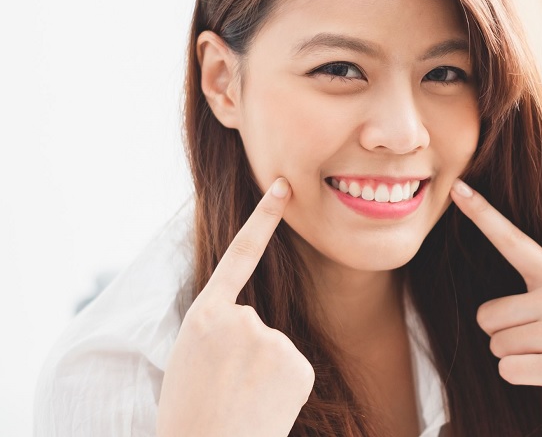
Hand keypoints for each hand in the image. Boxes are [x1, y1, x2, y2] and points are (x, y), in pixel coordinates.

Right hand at [157, 178, 314, 436]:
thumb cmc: (190, 411)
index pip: (239, 252)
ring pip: (276, 347)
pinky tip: (263, 407)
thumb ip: (218, 324)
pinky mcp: (297, 364)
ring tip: (240, 400)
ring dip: (264, 372)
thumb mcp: (188, 354)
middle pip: (257, 322)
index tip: (283, 186)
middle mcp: (241, 318)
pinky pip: (293, 367)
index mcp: (205, 314)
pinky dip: (282, 386)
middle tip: (225, 388)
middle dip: (247, 352)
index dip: (263, 217)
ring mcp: (271, 339)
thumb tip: (253, 318)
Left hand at [450, 179, 541, 434]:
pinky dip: (522, 375)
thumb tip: (492, 314)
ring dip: (516, 355)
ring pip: (496, 346)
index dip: (481, 213)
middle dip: (503, 332)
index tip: (457, 187)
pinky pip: (508, 370)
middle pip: (486, 316)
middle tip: (540, 336)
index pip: (511, 238)